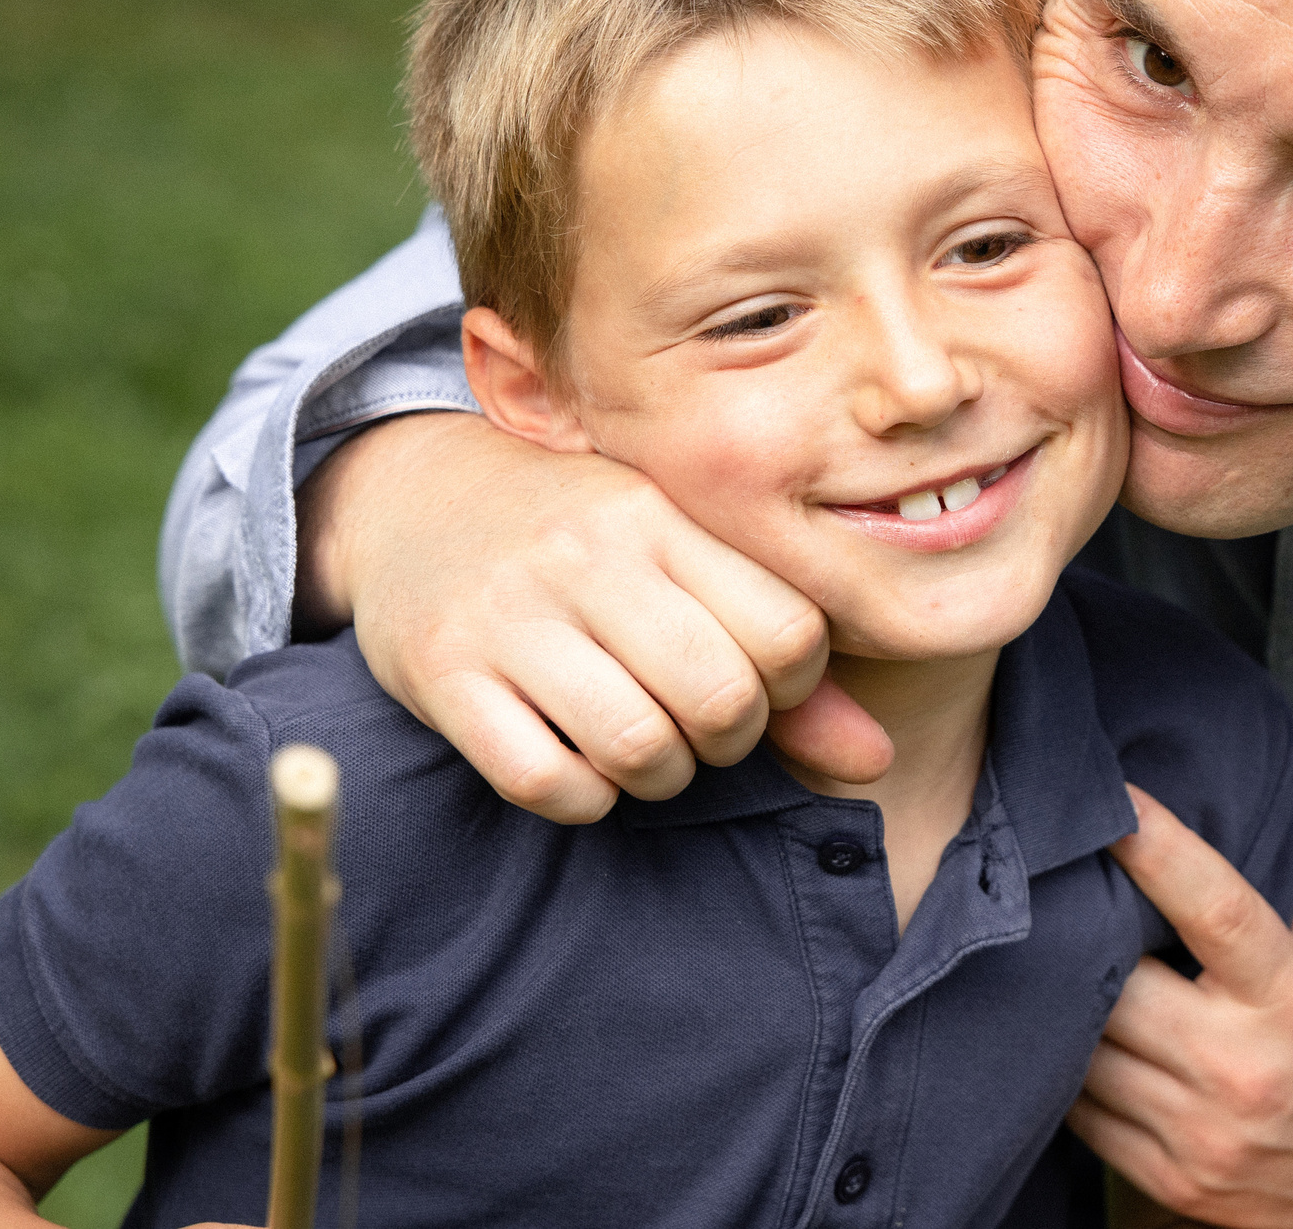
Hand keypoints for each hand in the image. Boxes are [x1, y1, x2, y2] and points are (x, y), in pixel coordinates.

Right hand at [298, 413, 891, 821]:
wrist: (415, 496)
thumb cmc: (583, 541)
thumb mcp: (681, 559)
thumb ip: (780, 654)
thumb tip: (877, 763)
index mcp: (664, 514)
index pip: (789, 630)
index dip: (793, 686)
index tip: (757, 680)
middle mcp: (589, 555)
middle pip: (722, 698)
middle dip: (730, 740)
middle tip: (701, 726)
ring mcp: (511, 614)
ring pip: (638, 747)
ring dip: (659, 776)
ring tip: (643, 745)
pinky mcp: (444, 674)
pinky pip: (546, 781)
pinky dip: (582, 796)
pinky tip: (577, 761)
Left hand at [1070, 788, 1292, 1228]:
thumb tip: (1248, 765)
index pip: (1215, 908)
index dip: (1158, 848)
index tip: (1115, 798)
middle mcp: (1242, 1067)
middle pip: (1119, 984)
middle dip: (1087, 933)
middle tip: (1061, 884)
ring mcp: (1202, 1132)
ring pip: (1086, 1051)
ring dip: (1069, 1002)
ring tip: (1060, 956)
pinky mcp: (1173, 1177)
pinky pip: (1083, 1114)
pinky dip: (1072, 1068)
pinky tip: (1082, 1031)